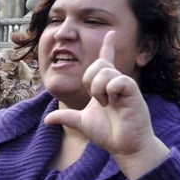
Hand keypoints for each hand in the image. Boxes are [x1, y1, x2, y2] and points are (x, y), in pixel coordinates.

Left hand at [43, 31, 168, 178]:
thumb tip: (47, 120)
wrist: (125, 146)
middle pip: (98, 64)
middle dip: (89, 81)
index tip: (109, 32)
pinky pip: (117, 80)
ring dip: (98, 89)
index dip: (107, 47)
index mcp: (105, 86)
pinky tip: (113, 103)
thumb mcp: (81, 122)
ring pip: (105, 72)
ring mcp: (125, 86)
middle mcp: (116, 83)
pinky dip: (110, 91)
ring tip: (106, 104)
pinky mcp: (133, 92)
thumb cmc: (109, 133)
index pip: (106, 61)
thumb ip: (66, 117)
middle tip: (96, 100)